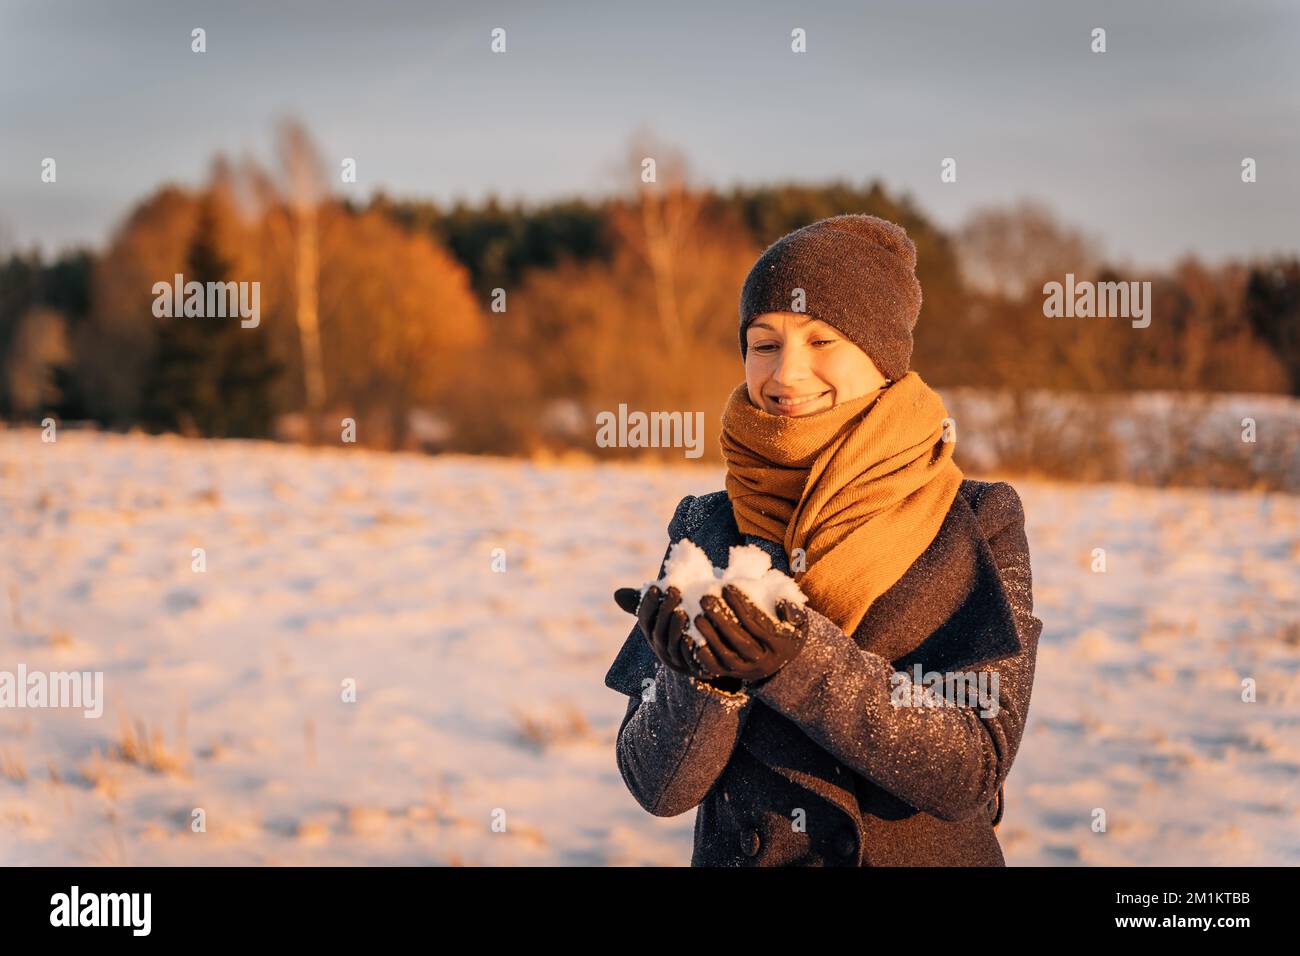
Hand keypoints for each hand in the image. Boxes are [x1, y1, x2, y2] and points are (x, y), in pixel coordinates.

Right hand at [612, 584, 700, 677]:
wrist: (708, 651)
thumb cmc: (681, 625)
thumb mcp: (666, 611)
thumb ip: (648, 601)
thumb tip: (616, 595)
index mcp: (653, 633)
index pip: (645, 619)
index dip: (649, 604)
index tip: (655, 587)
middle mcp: (662, 648)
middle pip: (658, 631)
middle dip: (665, 610)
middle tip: (674, 591)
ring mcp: (677, 660)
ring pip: (671, 646)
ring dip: (675, 629)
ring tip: (682, 612)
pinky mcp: (694, 667)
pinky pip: (689, 660)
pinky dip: (690, 649)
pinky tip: (694, 636)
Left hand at [693, 584, 809, 682]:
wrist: (784, 657)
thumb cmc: (787, 629)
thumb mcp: (798, 619)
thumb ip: (793, 610)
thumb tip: (782, 603)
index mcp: (780, 644)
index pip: (757, 622)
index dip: (741, 604)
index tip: (726, 586)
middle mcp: (765, 661)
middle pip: (740, 640)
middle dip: (721, 618)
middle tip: (705, 598)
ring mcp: (748, 671)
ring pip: (727, 656)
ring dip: (710, 637)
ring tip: (696, 616)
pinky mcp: (734, 675)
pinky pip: (717, 670)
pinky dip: (703, 657)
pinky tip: (691, 640)